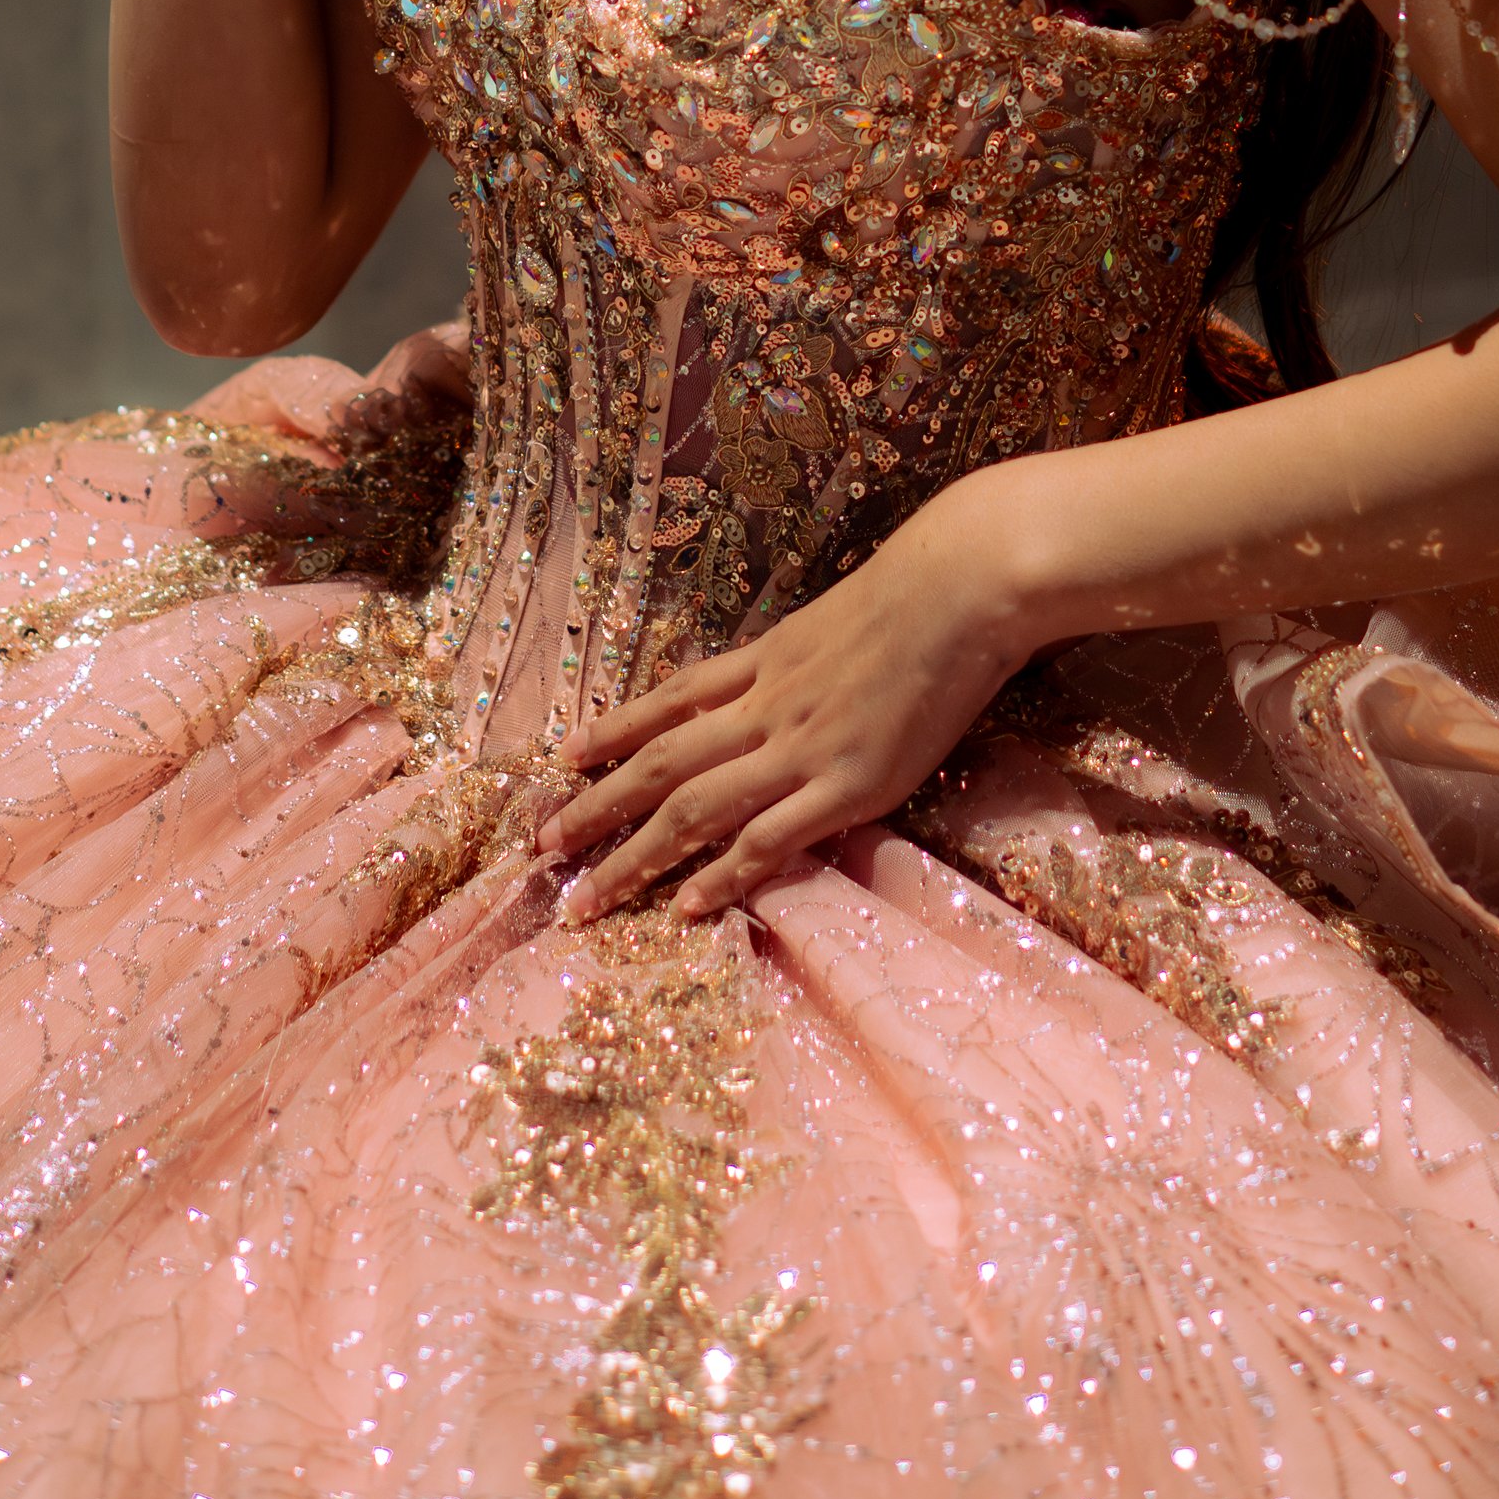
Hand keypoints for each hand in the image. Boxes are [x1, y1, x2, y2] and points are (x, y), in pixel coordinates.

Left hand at [537, 474, 1033, 921]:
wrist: (958, 590)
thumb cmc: (910, 597)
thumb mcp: (828, 623)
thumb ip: (790, 662)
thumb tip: (762, 679)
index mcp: (762, 663)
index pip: (670, 702)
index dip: (615, 731)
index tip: (563, 761)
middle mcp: (765, 708)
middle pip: (661, 764)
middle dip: (595, 810)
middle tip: (541, 850)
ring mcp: (801, 749)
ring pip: (695, 809)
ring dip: (633, 859)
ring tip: (585, 901)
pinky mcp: (846, 786)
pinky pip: (768, 839)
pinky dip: (722, 876)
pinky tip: (685, 907)